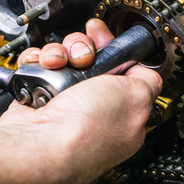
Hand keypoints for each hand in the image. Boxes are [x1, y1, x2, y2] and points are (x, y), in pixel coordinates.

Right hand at [0, 19, 161, 183]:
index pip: (122, 70)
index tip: (104, 39)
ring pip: (63, 59)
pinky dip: (35, 62)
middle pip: (91, 58)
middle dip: (84, 49)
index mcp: (121, 113)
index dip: (114, 50)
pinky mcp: (35, 99)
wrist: (39, 145)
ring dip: (59, 53)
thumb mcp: (136, 97)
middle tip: (82, 58)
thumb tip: (145, 71)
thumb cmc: (87, 131)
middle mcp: (91, 110)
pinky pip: (37, 67)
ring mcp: (61, 104)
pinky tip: (40, 67)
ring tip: (57, 64)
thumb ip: (148, 80)